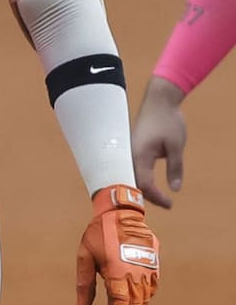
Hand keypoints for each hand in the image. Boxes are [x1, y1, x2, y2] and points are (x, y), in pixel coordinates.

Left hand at [76, 185, 159, 304]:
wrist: (122, 211)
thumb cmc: (99, 233)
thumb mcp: (84, 256)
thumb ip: (84, 285)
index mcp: (117, 274)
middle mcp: (136, 275)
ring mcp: (148, 270)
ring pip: (145, 301)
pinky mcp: (155, 265)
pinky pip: (152, 289)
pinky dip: (145, 300)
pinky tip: (138, 304)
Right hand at [132, 76, 186, 207]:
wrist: (158, 101)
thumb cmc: (167, 121)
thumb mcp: (176, 146)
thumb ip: (175, 168)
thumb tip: (175, 189)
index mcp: (139, 154)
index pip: (144, 184)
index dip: (157, 197)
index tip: (170, 204)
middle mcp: (128, 154)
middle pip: (133, 183)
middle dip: (147, 197)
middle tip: (166, 203)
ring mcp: (127, 151)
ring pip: (130, 176)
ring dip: (142, 188)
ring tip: (159, 196)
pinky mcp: (130, 148)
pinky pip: (130, 168)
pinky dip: (139, 179)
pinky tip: (148, 183)